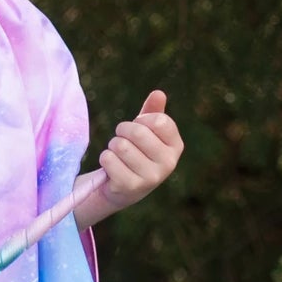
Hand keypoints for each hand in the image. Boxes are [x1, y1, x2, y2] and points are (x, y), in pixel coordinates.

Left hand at [77, 90, 183, 225]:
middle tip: (122, 138)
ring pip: (120, 145)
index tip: (138, 127)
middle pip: (138, 132)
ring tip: (118, 154)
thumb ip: (153, 112)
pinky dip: (105, 159)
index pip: (159, 121)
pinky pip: (109, 159)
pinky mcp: (130, 186)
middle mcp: (168, 163)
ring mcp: (151, 177)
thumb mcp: (147, 131)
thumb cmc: (136, 153)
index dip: (141, 120)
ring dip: (113, 146)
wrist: (122, 188)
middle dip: (123, 130)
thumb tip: (158, 93)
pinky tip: (111, 168)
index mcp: (176, 146)